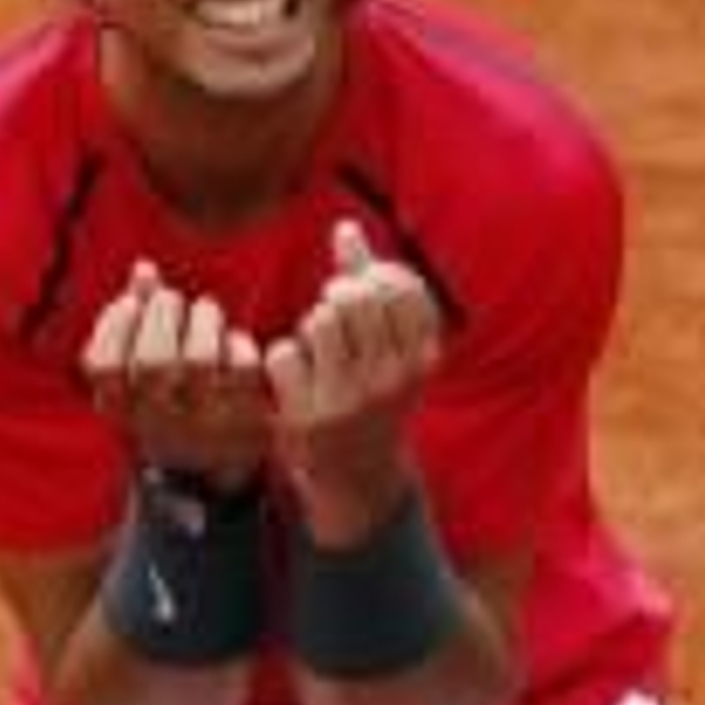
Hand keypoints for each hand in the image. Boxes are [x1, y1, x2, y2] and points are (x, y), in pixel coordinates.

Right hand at [83, 262, 268, 488]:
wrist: (219, 467)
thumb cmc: (172, 399)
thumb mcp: (140, 370)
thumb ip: (137, 317)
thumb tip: (144, 268)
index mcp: (122, 412)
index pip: (103, 366)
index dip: (114, 325)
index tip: (132, 302)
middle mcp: (158, 424)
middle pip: (153, 360)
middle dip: (164, 312)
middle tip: (173, 300)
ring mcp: (203, 425)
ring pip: (199, 361)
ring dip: (203, 319)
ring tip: (207, 312)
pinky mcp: (246, 419)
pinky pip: (242, 369)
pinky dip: (238, 343)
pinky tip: (233, 342)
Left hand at [265, 219, 442, 542]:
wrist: (357, 477)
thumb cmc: (371, 395)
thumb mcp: (388, 347)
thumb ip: (369, 284)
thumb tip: (344, 227)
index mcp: (422, 358)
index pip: (400, 285)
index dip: (372, 275)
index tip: (363, 290)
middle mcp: (392, 380)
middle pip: (354, 297)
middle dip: (336, 297)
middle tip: (333, 316)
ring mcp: (351, 401)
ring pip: (319, 321)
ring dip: (310, 329)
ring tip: (319, 352)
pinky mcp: (309, 419)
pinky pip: (283, 354)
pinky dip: (282, 361)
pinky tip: (296, 382)